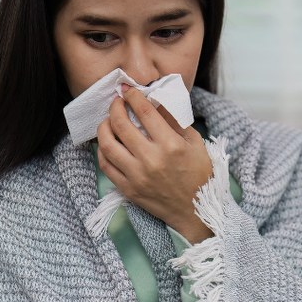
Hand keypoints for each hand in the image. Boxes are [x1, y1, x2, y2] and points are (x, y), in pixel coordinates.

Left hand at [95, 84, 214, 242]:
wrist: (196, 211)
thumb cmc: (199, 174)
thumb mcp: (195, 143)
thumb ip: (174, 121)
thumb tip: (154, 101)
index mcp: (171, 145)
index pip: (145, 112)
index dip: (133, 96)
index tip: (128, 90)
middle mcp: (151, 159)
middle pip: (121, 125)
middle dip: (115, 108)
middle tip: (117, 102)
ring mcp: (137, 176)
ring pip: (107, 145)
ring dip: (104, 127)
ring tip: (108, 121)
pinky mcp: (128, 189)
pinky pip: (106, 166)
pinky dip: (102, 150)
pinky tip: (107, 143)